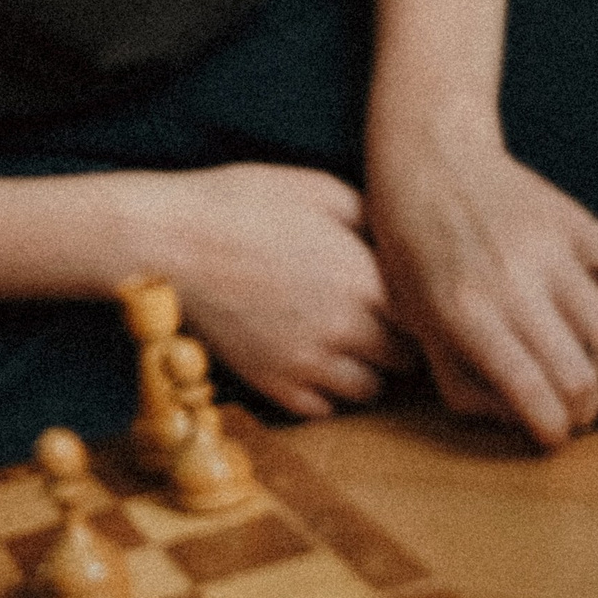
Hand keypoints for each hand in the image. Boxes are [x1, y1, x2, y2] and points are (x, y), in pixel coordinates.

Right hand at [123, 161, 414, 417]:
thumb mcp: (319, 189)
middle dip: (402, 340)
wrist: (166, 241)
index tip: (412, 294)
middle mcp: (346, 329)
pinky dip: (327, 391)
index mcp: (365, 278)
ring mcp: (308, 363)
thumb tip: (402, 243)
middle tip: (384, 318)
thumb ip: (372, 220)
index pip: (430, 317)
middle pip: (407, 360)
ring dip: (368, 369)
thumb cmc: (240, 203)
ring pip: (370, 391)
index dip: (426, 307)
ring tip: (348, 340)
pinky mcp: (272, 384)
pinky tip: (312, 357)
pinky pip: (324, 409)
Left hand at [364, 121, 597, 446]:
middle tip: (583, 418)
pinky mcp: (576, 219)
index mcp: (463, 312)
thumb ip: (465, 384)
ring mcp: (550, 247)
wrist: (430, 158)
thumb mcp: (418, 323)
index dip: (552, 432)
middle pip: (579, 376)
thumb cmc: (414, 251)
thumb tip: (524, 423)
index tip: (553, 438)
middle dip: (588, 413)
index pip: (531, 394)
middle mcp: (511, 280)